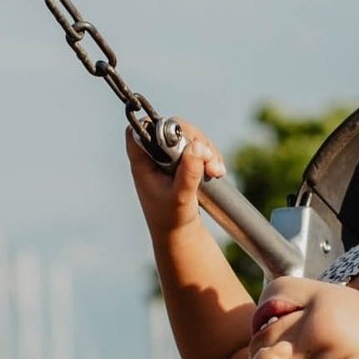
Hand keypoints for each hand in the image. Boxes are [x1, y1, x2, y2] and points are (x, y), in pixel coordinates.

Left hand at [126, 120, 225, 234]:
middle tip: (209, 160)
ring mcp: (170, 157)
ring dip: (207, 149)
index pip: (140, 130)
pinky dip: (210, 155)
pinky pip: (199, 146)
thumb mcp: (181, 197)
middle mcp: (154, 156)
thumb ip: (188, 173)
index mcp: (143, 163)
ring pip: (189, 136)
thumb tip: (197, 146)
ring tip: (216, 172)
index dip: (157, 126)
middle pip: (172, 127)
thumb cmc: (172, 218)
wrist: (179, 232)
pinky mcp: (183, 161)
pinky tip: (217, 172)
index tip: (178, 138)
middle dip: (195, 139)